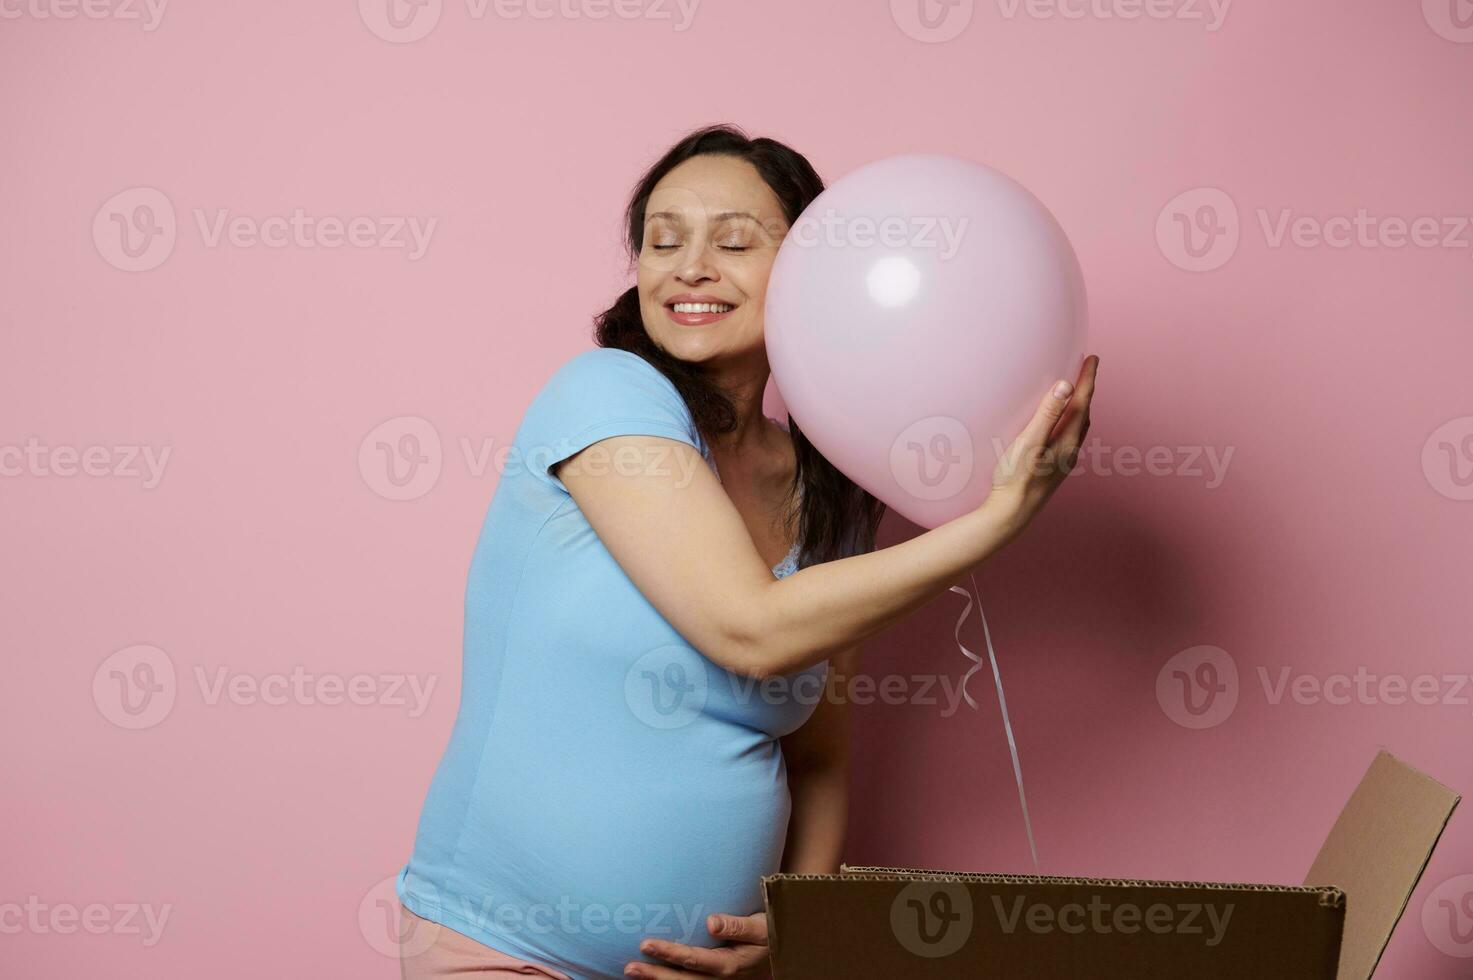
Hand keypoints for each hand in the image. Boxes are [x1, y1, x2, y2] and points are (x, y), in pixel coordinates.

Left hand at [625, 911, 770, 978]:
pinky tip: (651, 977)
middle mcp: (720, 979)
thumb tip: (711, 922)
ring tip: (631, 972)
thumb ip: (737, 926)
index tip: (646, 944)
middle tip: (629, 967)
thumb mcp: (761, 928)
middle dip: (654, 975)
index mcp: (730, 965)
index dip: (669, 953)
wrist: (782, 954)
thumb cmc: (770, 935)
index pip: (693, 960)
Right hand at [987, 354, 1098, 531]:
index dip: (1088, 378)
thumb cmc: (1017, 480)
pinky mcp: (1052, 467)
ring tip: (1076, 392)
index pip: (1082, 402)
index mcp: (1068, 441)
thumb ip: (1047, 414)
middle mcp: (1070, 451)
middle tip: (1086, 368)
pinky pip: (1068, 437)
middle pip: (1084, 413)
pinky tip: (1058, 425)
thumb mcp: (1029, 442)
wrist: (1010, 514)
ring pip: (1078, 427)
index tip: (1092, 358)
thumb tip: (1066, 385)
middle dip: (1086, 389)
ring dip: (1079, 406)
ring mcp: (1063, 461)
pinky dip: (1068, 421)